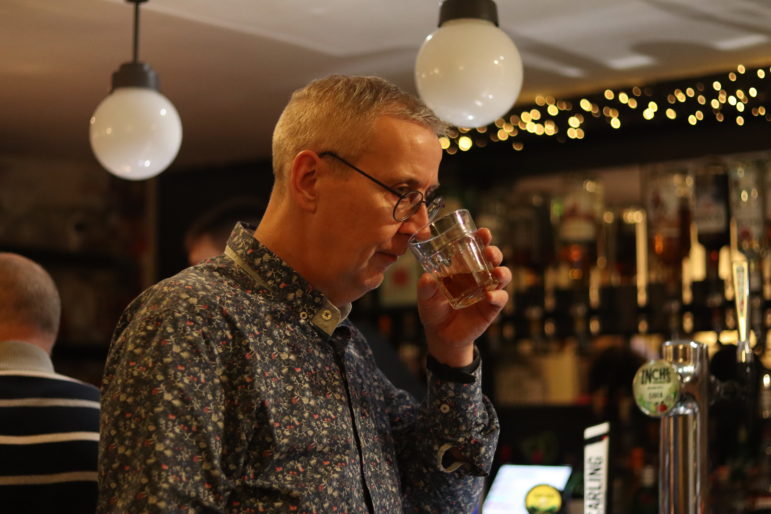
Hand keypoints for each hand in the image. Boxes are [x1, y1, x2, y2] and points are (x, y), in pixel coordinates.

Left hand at [417, 227, 510, 367]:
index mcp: (463, 267)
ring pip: (503, 276)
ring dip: (502, 272)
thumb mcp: (425, 298)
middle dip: (494, 252)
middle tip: (488, 252)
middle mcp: (478, 276)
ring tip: (495, 273)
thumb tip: (428, 278)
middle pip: (493, 258)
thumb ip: (426, 288)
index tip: (482, 232)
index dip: (482, 238)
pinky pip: (501, 298)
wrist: (441, 336)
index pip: (475, 248)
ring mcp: (487, 291)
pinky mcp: (491, 307)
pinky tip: (488, 296)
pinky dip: (497, 296)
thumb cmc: (434, 310)